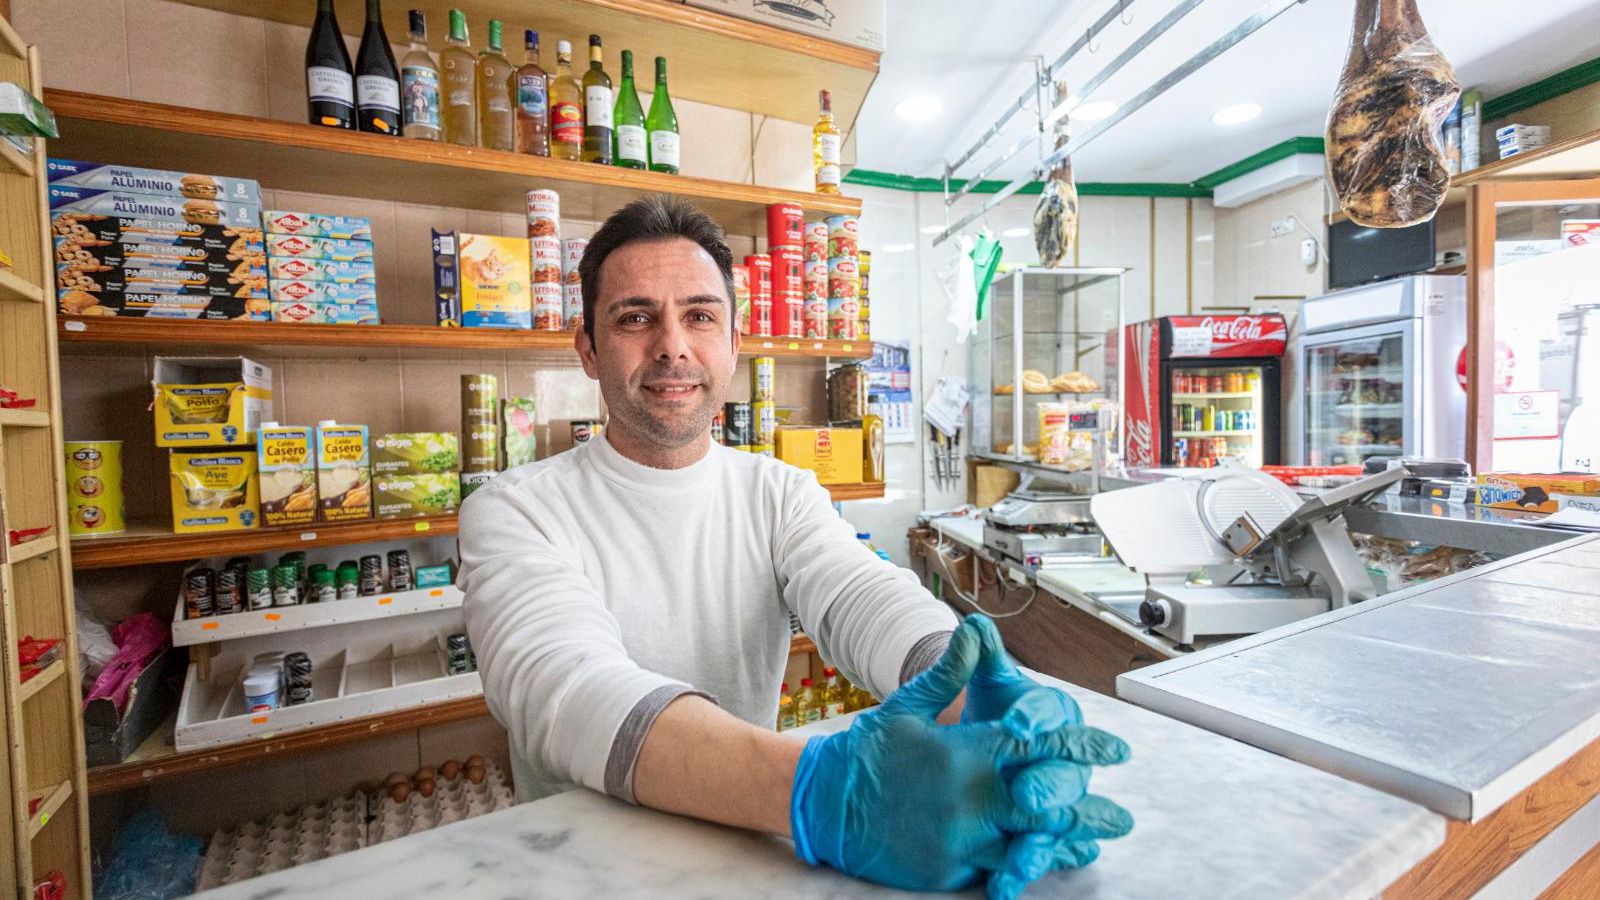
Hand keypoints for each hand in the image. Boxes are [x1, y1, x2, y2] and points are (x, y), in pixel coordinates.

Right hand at [789, 617, 1131, 898]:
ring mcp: (960, 841)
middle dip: (1087, 809)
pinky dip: (1027, 866)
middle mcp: (971, 800)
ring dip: (1066, 845)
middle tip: (1123, 817)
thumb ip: (950, 673)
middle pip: (1047, 806)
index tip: (1116, 749)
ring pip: (1029, 846)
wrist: (824, 802)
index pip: (1038, 746)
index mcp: (967, 754)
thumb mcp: (907, 706)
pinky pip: (997, 870)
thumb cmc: (870, 751)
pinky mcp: (946, 872)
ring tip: (1096, 845)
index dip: (1081, 746)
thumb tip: (976, 630)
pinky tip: (1046, 862)